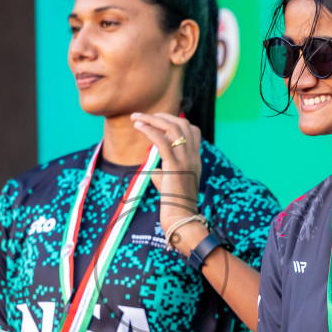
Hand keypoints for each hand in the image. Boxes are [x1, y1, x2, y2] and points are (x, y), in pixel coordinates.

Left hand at [131, 112, 205, 253]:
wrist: (181, 216)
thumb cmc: (175, 203)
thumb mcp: (171, 184)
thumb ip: (166, 173)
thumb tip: (156, 170)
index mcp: (195, 159)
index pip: (193, 130)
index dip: (177, 121)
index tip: (159, 121)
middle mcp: (193, 156)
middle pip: (182, 124)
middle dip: (162, 116)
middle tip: (143, 116)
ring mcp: (186, 160)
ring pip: (172, 128)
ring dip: (152, 119)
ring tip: (136, 117)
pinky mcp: (175, 166)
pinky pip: (162, 141)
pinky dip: (149, 130)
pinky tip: (138, 126)